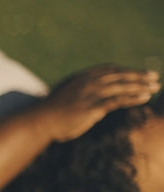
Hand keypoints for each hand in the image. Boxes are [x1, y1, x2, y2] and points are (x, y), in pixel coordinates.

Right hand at [38, 65, 159, 143]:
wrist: (39, 122)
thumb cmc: (50, 114)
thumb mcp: (66, 97)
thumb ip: (81, 95)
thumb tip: (95, 104)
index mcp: (81, 77)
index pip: (109, 69)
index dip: (126, 70)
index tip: (139, 73)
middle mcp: (88, 82)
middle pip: (120, 75)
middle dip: (139, 75)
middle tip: (155, 77)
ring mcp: (90, 93)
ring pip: (122, 86)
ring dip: (141, 86)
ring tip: (155, 87)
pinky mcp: (93, 107)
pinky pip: (118, 100)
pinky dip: (133, 98)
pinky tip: (145, 98)